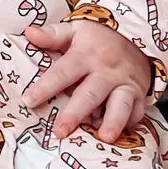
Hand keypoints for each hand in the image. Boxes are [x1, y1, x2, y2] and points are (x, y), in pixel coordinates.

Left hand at [21, 20, 151, 143]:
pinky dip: (128, 125)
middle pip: (90, 95)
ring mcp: (125, 84)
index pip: (62, 72)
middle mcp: (106, 72)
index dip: (45, 87)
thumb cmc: (99, 39)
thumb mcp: (76, 29)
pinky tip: (117, 137)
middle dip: (75, 114)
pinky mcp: (138, 95)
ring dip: (112, 122)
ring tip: (104, 138)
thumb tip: (30, 33)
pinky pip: (136, 112)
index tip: (28, 101)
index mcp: (86, 56)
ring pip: (119, 105)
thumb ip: (53, 35)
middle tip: (60, 132)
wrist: (137, 37)